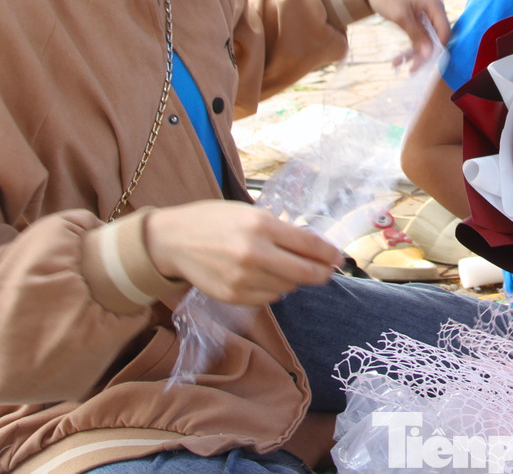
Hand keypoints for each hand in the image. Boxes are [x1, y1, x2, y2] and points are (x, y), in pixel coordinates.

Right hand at [145, 201, 342, 304]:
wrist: (174, 240)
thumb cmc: (215, 220)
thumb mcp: (251, 214)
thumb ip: (282, 231)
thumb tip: (317, 250)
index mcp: (261, 225)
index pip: (309, 244)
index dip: (329, 254)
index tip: (338, 258)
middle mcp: (254, 253)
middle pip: (305, 272)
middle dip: (321, 273)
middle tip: (326, 271)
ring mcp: (243, 278)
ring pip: (288, 287)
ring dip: (292, 279)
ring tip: (279, 266)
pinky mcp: (233, 296)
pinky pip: (268, 298)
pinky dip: (272, 289)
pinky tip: (261, 276)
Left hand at [355, 0, 450, 69]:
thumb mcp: (401, 16)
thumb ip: (417, 35)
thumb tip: (429, 54)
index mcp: (435, 6)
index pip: (444, 33)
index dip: (436, 49)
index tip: (423, 63)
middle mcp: (434, 11)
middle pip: (436, 39)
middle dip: (423, 55)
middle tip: (411, 70)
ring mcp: (427, 16)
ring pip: (426, 41)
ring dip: (414, 55)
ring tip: (397, 64)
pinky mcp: (418, 21)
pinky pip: (418, 38)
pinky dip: (409, 48)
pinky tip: (397, 60)